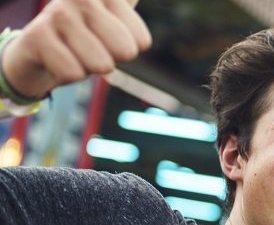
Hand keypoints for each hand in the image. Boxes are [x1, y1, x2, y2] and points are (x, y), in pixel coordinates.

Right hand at [1, 0, 150, 99]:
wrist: (39, 50)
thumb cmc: (89, 35)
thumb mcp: (122, 16)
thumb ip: (138, 2)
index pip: (141, 41)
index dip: (130, 47)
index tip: (112, 39)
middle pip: (125, 51)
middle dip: (112, 59)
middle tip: (95, 49)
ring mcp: (57, 13)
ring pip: (100, 63)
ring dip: (90, 67)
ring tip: (77, 53)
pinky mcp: (37, 36)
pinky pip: (73, 72)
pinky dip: (70, 74)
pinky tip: (60, 60)